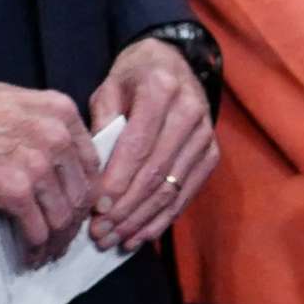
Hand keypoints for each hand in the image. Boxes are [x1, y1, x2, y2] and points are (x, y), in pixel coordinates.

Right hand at [0, 81, 99, 266]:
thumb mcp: (26, 103)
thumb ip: (51, 128)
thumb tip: (63, 165)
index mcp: (64, 113)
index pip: (92, 164)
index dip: (87, 194)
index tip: (78, 211)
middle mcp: (58, 138)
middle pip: (81, 194)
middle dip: (74, 223)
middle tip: (64, 239)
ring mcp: (38, 165)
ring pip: (62, 216)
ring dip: (57, 241)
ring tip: (48, 252)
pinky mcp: (13, 190)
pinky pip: (36, 228)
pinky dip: (35, 247)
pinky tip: (30, 255)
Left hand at [86, 39, 218, 252]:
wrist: (172, 62)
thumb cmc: (133, 79)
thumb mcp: (107, 89)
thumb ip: (100, 125)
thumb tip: (92, 175)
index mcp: (161, 90)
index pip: (137, 146)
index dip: (116, 182)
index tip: (93, 210)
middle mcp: (190, 111)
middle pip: (156, 172)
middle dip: (125, 208)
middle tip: (98, 233)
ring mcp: (205, 134)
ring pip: (171, 187)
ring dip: (141, 219)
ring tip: (113, 240)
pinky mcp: (211, 153)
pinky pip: (187, 192)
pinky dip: (163, 218)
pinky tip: (139, 236)